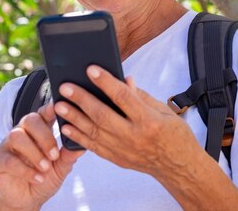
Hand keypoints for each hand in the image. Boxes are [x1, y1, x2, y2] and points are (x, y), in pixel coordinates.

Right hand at [0, 103, 84, 210]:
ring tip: (45, 168)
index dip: (51, 108)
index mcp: (39, 129)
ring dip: (34, 153)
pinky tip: (37, 178)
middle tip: (54, 155)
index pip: (44, 113)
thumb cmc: (45, 177)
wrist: (28, 200)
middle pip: (29, 119)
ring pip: (17, 136)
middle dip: (44, 136)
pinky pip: (8, 159)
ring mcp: (7, 144)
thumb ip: (68, 156)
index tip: (60, 108)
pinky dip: (25, 170)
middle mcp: (22, 132)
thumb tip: (82, 145)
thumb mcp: (61, 168)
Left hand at [53, 65, 200, 177]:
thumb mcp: (164, 111)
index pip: (123, 97)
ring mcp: (123, 150)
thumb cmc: (174, 134)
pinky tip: (66, 127)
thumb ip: (141, 96)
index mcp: (148, 120)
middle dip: (81, 99)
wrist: (179, 168)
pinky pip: (93, 147)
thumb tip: (123, 79)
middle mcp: (134, 136)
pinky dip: (78, 137)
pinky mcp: (117, 159)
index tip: (91, 69)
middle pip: (102, 114)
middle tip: (65, 87)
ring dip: (74, 117)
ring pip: (93, 132)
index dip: (106, 82)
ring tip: (58, 105)